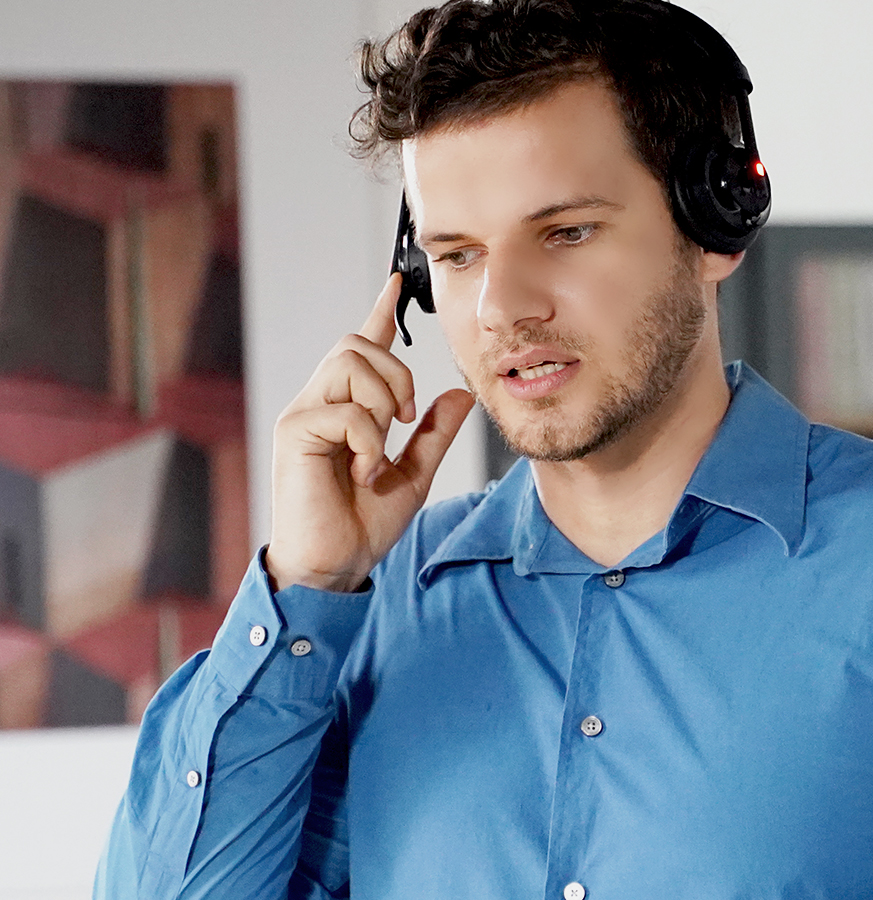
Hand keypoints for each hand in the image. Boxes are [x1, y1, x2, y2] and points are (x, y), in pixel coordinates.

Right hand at [264, 273, 475, 591]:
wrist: (334, 565)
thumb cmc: (362, 524)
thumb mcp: (414, 476)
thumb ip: (434, 435)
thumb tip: (460, 396)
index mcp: (348, 408)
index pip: (363, 347)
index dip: (380, 313)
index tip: (396, 283)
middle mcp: (320, 402)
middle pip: (358, 343)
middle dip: (398, 373)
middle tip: (406, 420)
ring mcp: (303, 414)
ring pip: (350, 362)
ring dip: (383, 400)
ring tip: (381, 446)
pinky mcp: (294, 432)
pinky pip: (346, 410)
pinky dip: (369, 441)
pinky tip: (366, 472)